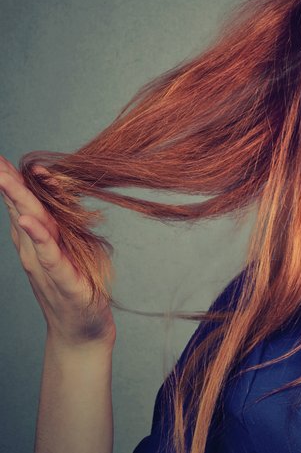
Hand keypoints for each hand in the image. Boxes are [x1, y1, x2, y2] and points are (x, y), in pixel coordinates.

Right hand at [0, 155, 114, 348]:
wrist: (82, 332)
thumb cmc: (76, 286)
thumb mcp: (68, 248)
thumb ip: (59, 222)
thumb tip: (53, 193)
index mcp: (38, 241)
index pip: (22, 204)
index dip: (12, 180)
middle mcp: (36, 251)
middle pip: (21, 210)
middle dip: (8, 184)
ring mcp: (48, 266)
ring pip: (32, 228)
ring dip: (20, 202)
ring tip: (7, 179)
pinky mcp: (66, 281)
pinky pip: (51, 255)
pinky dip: (40, 237)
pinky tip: (30, 221)